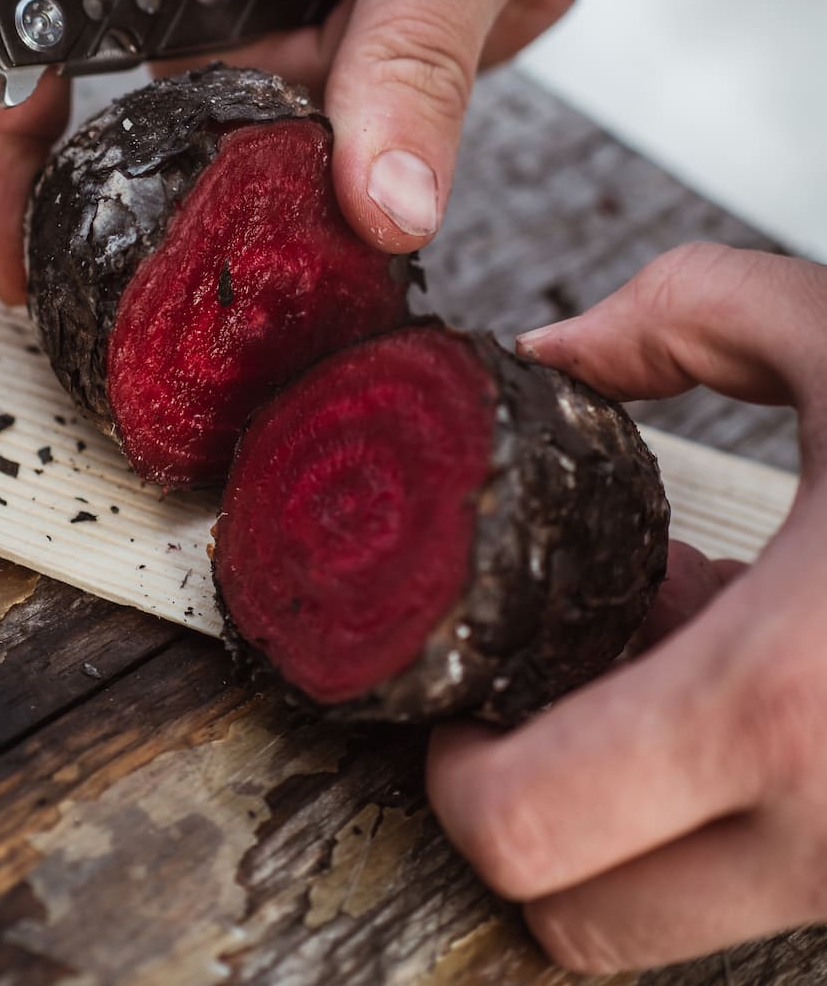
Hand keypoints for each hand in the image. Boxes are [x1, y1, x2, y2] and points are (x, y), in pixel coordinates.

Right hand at [0, 0, 749, 302]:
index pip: (32, 20)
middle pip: (187, 73)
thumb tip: (379, 215)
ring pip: (285, 70)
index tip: (35, 264)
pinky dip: (426, 43)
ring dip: (394, 64)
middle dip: (313, 98)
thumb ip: (411, 73)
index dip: (19, 148)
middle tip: (415, 42)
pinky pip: (345, 45)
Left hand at [428, 243, 826, 971]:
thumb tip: (564, 353)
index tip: (457, 712)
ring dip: (638, 815)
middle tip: (537, 701)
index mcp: (786, 702)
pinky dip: (733, 811)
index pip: (531, 832)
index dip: (460, 779)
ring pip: (685, 918)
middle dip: (533, 822)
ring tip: (665, 664)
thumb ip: (684, 319)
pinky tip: (764, 677)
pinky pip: (780, 882)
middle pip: (588, 928)